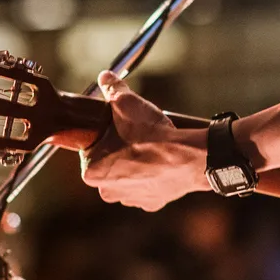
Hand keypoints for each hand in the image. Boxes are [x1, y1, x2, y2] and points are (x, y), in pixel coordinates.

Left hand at [80, 71, 209, 210]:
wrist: (187, 157)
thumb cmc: (151, 135)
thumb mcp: (127, 104)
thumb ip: (112, 88)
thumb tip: (105, 77)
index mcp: (91, 172)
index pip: (91, 150)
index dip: (105, 136)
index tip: (117, 129)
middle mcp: (107, 191)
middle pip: (109, 165)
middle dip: (120, 152)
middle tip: (135, 136)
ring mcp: (131, 199)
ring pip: (128, 177)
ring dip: (136, 166)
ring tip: (150, 148)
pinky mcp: (152, 203)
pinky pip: (148, 187)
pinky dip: (153, 176)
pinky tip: (161, 163)